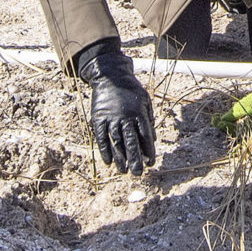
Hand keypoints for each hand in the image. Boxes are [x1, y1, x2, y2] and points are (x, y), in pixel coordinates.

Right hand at [72, 41, 156, 173]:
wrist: (110, 77)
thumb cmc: (131, 90)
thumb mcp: (145, 101)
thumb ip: (148, 120)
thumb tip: (153, 141)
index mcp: (139, 113)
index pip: (145, 136)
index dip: (148, 151)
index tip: (150, 163)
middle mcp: (125, 118)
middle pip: (131, 142)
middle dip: (135, 159)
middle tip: (138, 173)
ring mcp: (111, 118)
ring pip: (116, 142)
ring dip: (120, 158)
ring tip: (123, 171)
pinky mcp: (98, 119)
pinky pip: (102, 137)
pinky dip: (104, 150)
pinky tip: (108, 162)